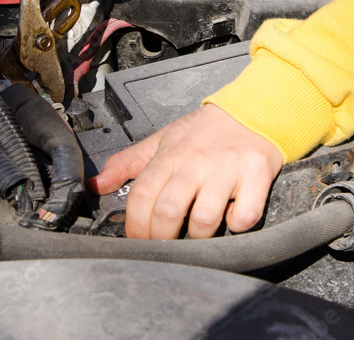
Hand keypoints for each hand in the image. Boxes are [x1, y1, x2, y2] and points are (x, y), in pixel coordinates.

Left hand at [90, 104, 283, 238]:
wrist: (252, 110)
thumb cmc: (205, 131)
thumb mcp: (162, 140)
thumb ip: (127, 163)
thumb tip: (97, 185)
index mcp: (170, 156)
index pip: (141, 197)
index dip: (134, 226)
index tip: (138, 239)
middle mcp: (196, 162)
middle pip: (168, 213)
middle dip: (161, 239)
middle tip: (166, 243)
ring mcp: (227, 169)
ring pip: (204, 221)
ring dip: (198, 236)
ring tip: (198, 231)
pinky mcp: (257, 176)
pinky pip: (244, 216)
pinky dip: (236, 224)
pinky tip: (231, 215)